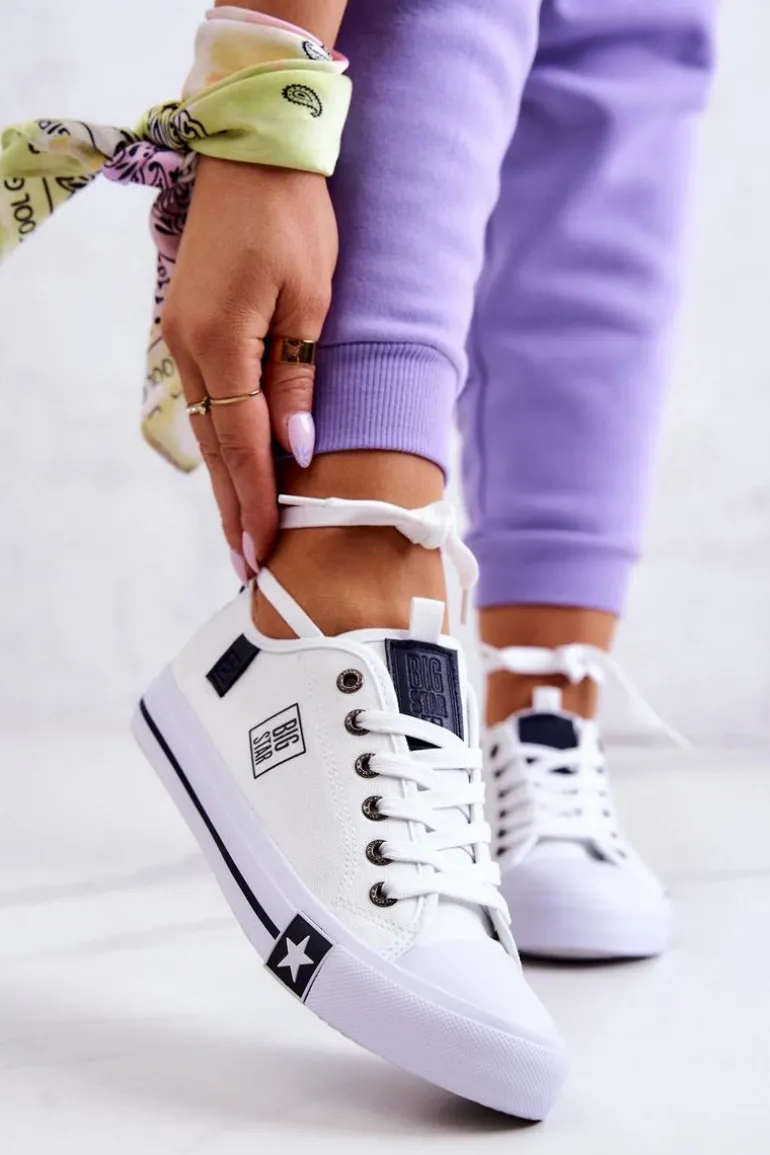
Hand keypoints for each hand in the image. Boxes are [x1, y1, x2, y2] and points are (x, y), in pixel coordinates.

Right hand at [163, 156, 337, 569]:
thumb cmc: (294, 220)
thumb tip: (294, 451)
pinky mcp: (188, 329)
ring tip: (242, 537)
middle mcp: (189, 349)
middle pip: (215, 451)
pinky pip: (205, 404)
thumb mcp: (310, 300)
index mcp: (221, 343)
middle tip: (247, 569)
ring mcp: (181, 340)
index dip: (256, 504)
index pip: (242, 446)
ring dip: (225, 486)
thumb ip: (297, 380)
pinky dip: (220, 446)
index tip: (263, 554)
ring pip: (206, 432)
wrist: (252, 155)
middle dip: (234, 512)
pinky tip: (234, 473)